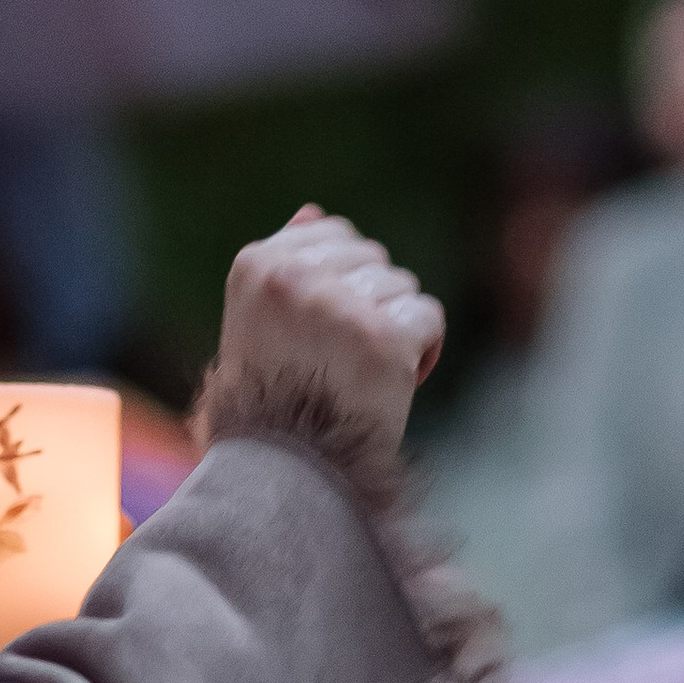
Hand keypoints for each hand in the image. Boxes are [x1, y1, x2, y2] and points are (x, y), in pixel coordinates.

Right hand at [205, 206, 444, 457]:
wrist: (288, 470)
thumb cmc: (273, 401)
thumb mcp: (257, 322)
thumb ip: (284, 264)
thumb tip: (313, 212)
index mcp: (255, 264)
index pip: (333, 234)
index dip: (342, 281)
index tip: (320, 331)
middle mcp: (293, 277)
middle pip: (372, 258)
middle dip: (370, 302)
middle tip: (343, 358)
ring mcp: (338, 305)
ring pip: (402, 286)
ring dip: (395, 327)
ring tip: (362, 373)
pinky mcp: (383, 337)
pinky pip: (428, 316)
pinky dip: (422, 351)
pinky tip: (395, 381)